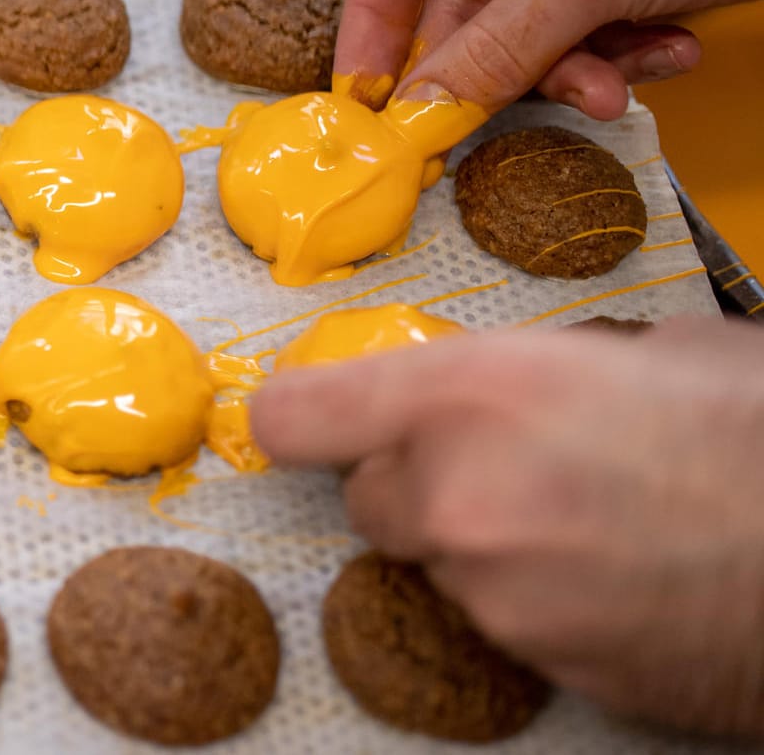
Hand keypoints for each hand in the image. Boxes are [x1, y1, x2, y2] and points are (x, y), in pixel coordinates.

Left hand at [250, 317, 763, 737]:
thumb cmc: (758, 440)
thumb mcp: (653, 351)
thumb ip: (552, 364)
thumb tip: (533, 375)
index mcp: (470, 396)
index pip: (298, 418)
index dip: (304, 415)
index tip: (312, 414)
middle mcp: (457, 499)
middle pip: (368, 497)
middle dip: (421, 480)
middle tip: (510, 463)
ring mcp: (494, 595)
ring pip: (440, 563)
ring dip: (485, 543)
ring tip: (593, 517)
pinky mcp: (541, 664)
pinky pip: (502, 622)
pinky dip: (541, 599)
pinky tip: (620, 572)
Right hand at [338, 0, 763, 118]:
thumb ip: (493, 49)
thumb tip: (419, 111)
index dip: (380, 23)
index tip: (368, 97)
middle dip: (508, 57)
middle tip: (483, 125)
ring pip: (534, 9)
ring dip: (574, 60)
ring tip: (619, 82)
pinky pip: (588, 7)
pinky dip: (620, 42)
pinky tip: (666, 49)